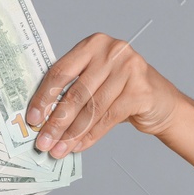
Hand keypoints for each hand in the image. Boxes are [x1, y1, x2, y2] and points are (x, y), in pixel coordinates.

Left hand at [25, 33, 183, 156]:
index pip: (61, 71)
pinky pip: (108, 118)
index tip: (32, 119)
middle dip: (56, 122)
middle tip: (43, 142)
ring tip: (58, 150)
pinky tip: (79, 146)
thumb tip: (40, 119)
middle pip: (76, 92)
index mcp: (93, 44)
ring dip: (72, 134)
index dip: (44, 98)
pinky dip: (90, 136)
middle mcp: (112, 51)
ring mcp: (129, 69)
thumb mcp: (95, 81)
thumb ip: (71, 91)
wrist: (161, 102)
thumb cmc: (121, 91)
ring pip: (91, 108)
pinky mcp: (141, 90)